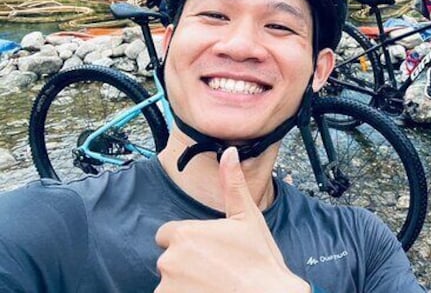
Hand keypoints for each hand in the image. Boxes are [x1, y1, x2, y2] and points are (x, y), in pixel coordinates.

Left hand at [155, 148, 308, 292]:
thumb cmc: (260, 261)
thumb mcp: (248, 218)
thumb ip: (232, 184)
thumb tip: (230, 153)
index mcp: (185, 234)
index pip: (167, 234)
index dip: (188, 241)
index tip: (208, 250)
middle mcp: (170, 260)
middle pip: (170, 259)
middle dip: (187, 263)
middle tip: (217, 268)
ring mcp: (168, 288)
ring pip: (170, 282)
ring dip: (186, 283)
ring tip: (215, 283)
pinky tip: (210, 292)